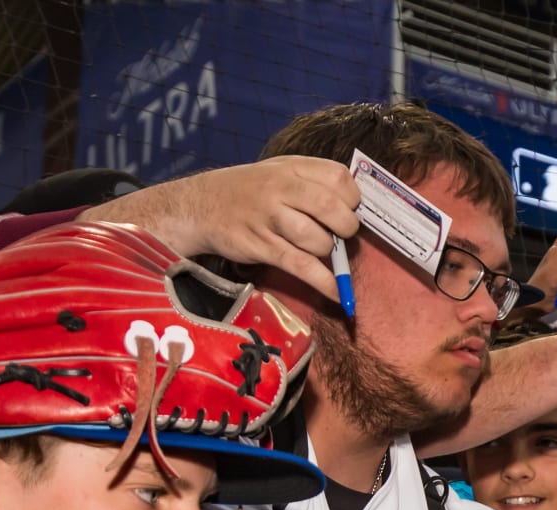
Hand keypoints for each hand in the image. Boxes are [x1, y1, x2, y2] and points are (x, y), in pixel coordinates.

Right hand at [81, 156, 359, 303]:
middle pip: (331, 207)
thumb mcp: (279, 172)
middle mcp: (280, 188)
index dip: (352, 198)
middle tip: (341, 235)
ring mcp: (269, 218)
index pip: (338, 178)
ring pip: (316, 238)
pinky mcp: (261, 246)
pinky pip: (301, 267)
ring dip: (328, 252)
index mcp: (291, 168)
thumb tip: (357, 207)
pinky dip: (325, 283)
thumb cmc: (250, 192)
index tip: (349, 210)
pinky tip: (339, 294)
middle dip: (346, 227)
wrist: (199, 206)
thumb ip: (313, 182)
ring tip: (322, 251)